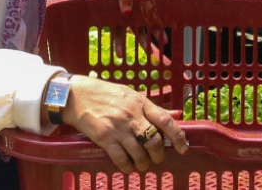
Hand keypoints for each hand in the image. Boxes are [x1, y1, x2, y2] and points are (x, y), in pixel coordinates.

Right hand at [63, 74, 188, 172]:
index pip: (165, 121)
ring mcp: (118, 128)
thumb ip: (150, 108)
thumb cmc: (106, 94)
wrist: (77, 96)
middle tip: (156, 158)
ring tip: (141, 165)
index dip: (178, 136)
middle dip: (159, 155)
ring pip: (139, 154)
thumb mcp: (130, 95)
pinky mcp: (104, 138)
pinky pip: (121, 159)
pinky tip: (127, 167)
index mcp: (141, 103)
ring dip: (143, 164)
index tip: (184, 148)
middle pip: (154, 142)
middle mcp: (131, 116)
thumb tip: (174, 116)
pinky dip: (127, 167)